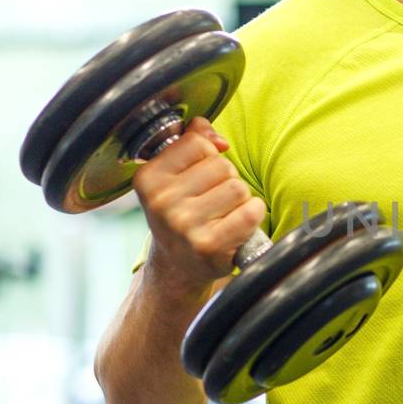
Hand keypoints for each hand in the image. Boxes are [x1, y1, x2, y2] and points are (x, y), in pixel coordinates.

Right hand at [133, 116, 266, 291]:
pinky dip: (253, 214)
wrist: (178, 266)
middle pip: (222, 166)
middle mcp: (161, 202)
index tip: (199, 176)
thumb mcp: (176, 174)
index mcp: (148, 178)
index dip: (208, 156)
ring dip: (239, 199)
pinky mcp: (209, 246)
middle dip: (225, 180)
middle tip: (212, 201)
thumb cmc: (182, 211)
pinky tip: (237, 224)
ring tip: (222, 214)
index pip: (197, 143)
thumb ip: (193, 141)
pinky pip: (250, 211)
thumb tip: (215, 137)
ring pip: (238, 188)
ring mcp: (184, 226)